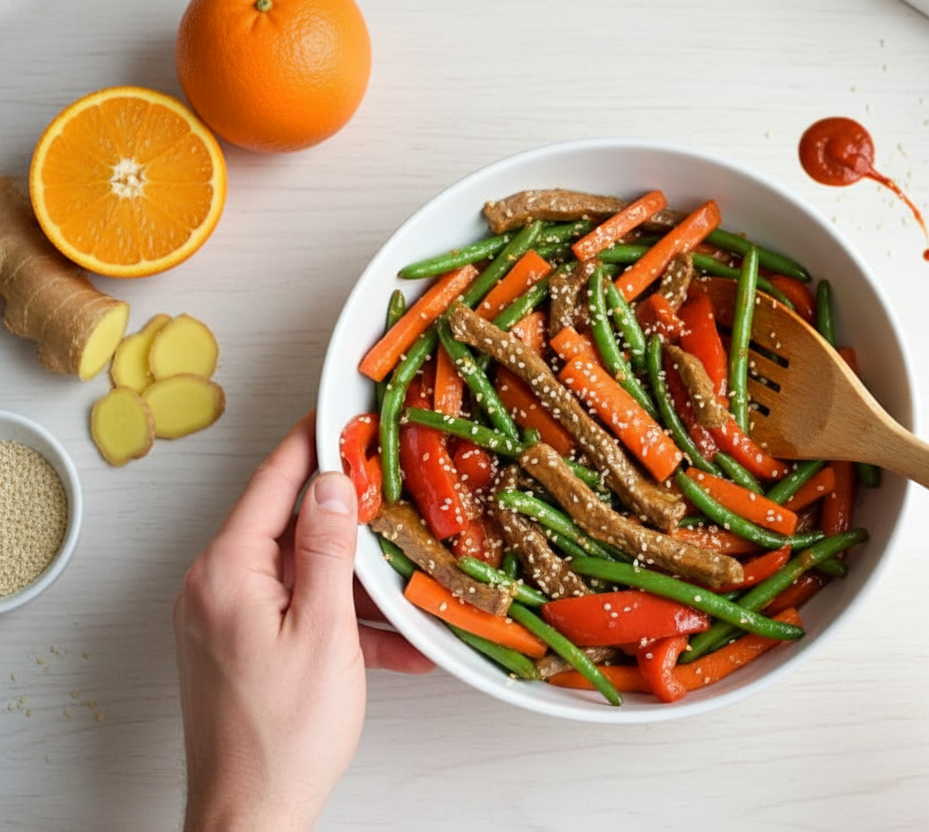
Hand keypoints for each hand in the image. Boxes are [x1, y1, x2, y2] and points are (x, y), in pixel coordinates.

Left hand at [173, 412, 431, 831]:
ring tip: (408, 581)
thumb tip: (331, 484)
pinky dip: (343, 619)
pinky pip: (299, 610)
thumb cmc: (284, 736)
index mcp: (227, 571)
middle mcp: (216, 586)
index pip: (273, 481)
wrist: (251, 814)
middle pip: (289, 524)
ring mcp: (227, 617)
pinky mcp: (243, 645)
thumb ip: (327, 551)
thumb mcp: (323, 631)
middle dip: (347, 513)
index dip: (314, 443)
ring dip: (355, 577)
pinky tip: (394, 642)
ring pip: (301, 570)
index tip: (344, 413)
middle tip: (395, 492)